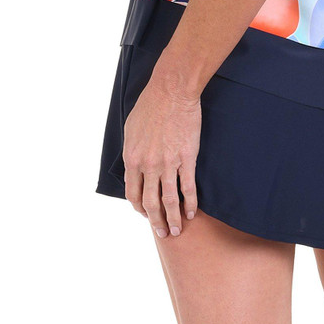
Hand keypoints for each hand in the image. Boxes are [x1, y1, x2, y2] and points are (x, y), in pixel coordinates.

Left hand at [122, 72, 200, 237]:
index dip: (139, 208)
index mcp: (132, 158)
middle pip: (150, 202)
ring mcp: (168, 163)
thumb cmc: (150, 105)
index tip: (145, 215)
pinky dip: (190, 203)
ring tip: (178, 231)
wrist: (171, 91)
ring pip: (169, 200)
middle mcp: (148, 165)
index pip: (132, 193)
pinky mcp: (186, 158)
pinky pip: (188, 187)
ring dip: (173, 218)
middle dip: (156, 221)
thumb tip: (134, 164)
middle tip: (163, 233)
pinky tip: (192, 213)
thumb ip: (132, 151)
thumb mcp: (131, 129)